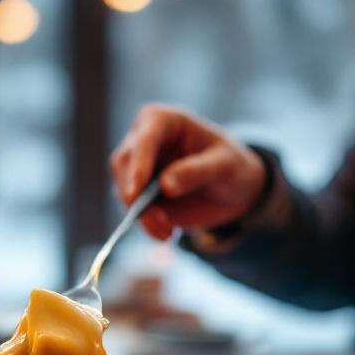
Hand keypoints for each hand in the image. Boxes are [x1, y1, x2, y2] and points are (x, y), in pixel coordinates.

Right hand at [108, 104, 266, 240]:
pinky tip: (167, 234)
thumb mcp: (224, 166)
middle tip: (160, 221)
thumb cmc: (230, 166)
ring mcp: (136, 167)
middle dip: (136, 195)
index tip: (135, 192)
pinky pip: (132, 209)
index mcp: (163, 120)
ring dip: (142, 215)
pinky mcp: (137, 192)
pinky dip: (146, 224)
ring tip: (168, 233)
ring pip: (123, 190)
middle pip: (124, 164)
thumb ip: (197, 172)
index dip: (139, 164)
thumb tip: (165, 186)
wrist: (230, 189)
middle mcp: (142, 139)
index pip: (145, 138)